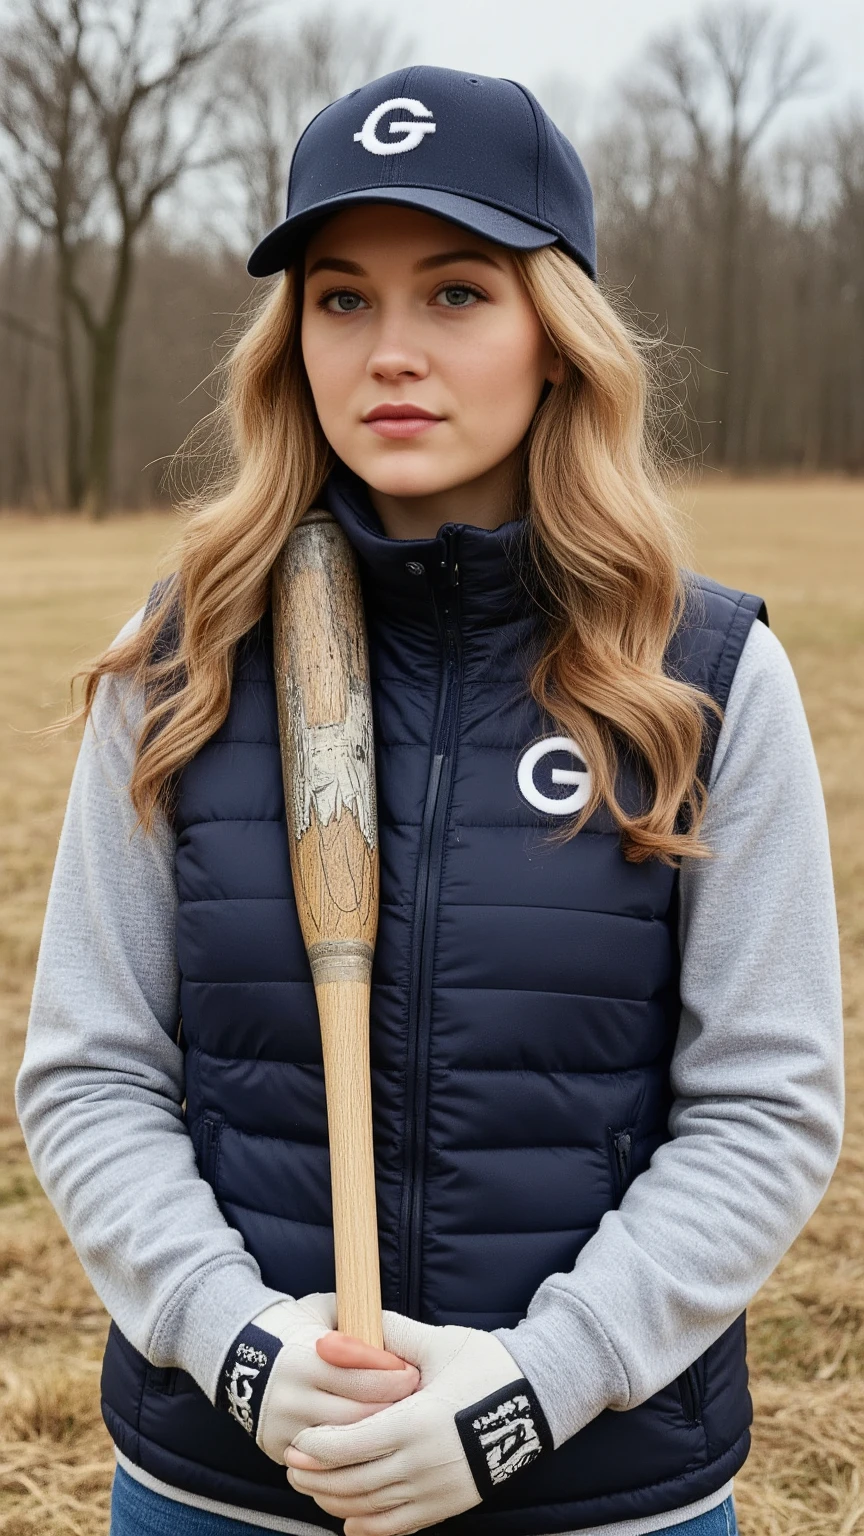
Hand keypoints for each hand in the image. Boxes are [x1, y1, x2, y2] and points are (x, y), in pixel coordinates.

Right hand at [219, 1292, 419, 1465]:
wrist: (234, 1351)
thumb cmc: (289, 1325)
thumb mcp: (319, 1310)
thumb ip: (354, 1316)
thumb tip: (397, 1332)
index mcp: (305, 1359)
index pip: (360, 1377)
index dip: (392, 1377)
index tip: (413, 1373)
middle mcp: (293, 1397)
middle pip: (356, 1415)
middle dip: (391, 1409)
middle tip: (416, 1402)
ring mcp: (284, 1427)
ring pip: (342, 1444)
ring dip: (373, 1434)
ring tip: (398, 1424)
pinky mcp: (279, 1448)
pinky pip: (321, 1460)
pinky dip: (347, 1453)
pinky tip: (369, 1444)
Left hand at [286, 1311, 551, 1535]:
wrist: (539, 1401)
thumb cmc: (487, 1367)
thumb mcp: (439, 1345)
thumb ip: (391, 1337)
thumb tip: (342, 1332)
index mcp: (417, 1423)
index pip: (351, 1446)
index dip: (318, 1449)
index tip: (297, 1442)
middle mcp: (424, 1464)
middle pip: (354, 1483)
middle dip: (316, 1478)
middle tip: (291, 1467)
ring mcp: (437, 1490)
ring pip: (372, 1509)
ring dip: (336, 1502)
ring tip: (312, 1488)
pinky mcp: (449, 1505)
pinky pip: (399, 1526)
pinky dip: (369, 1527)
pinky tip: (348, 1520)